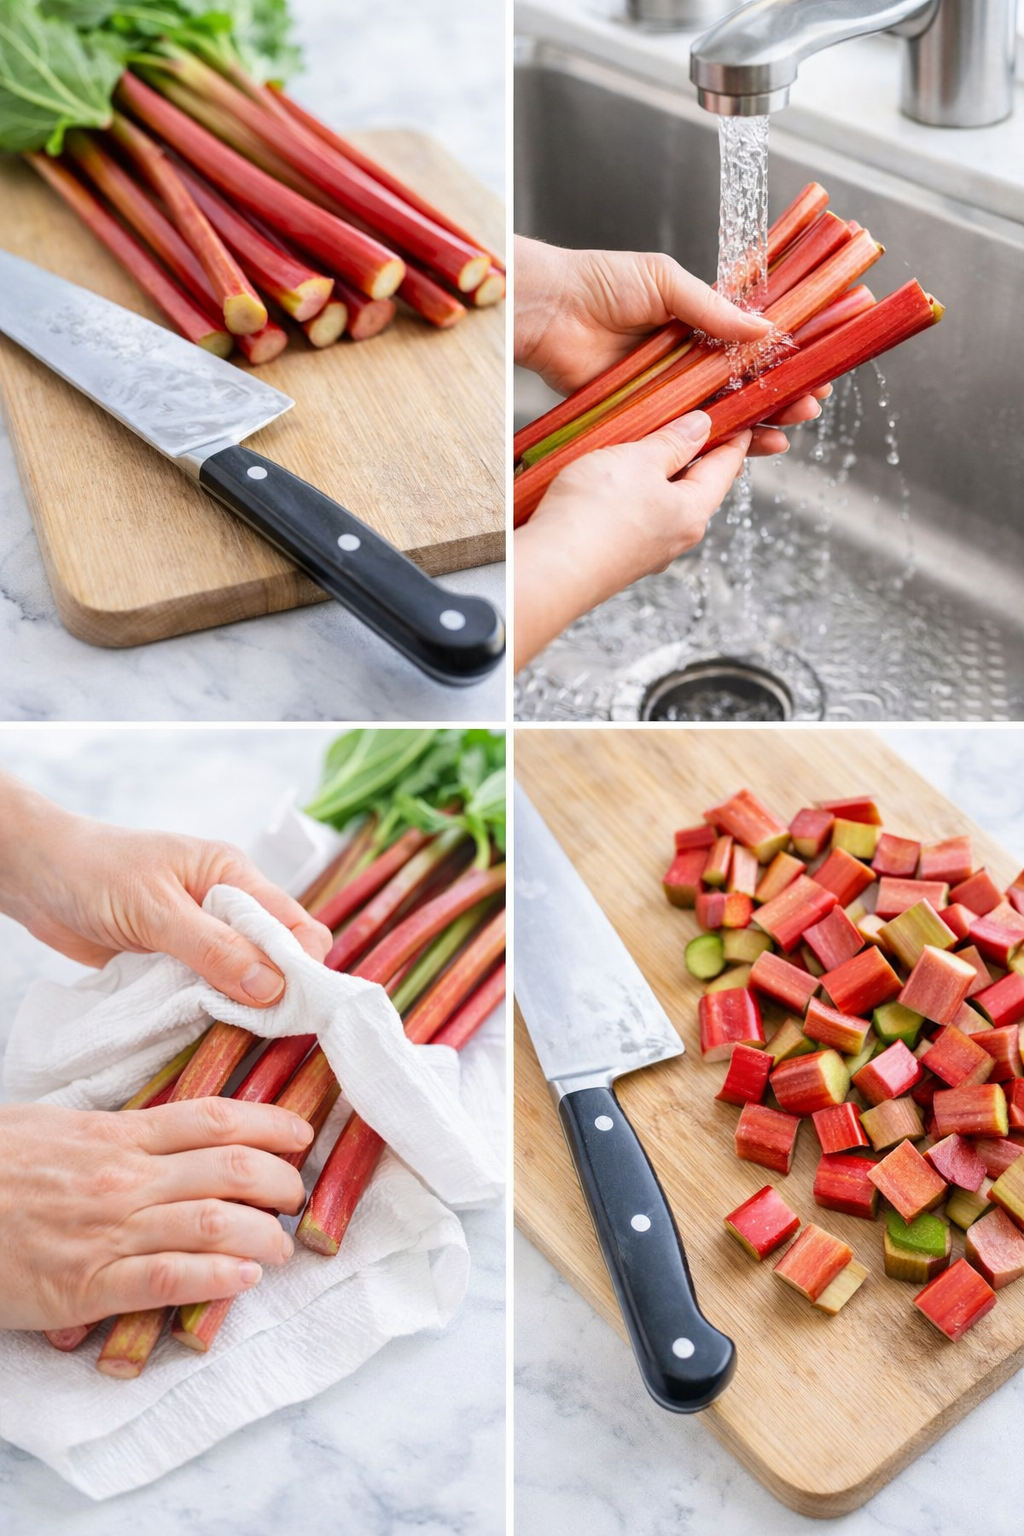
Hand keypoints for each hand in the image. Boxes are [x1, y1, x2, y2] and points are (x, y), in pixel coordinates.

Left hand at [0, 774, 331, 1006]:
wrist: (34, 877)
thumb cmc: (93, 872)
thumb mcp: (156, 909)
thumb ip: (214, 948)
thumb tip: (275, 988)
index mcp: (234, 875)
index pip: (295, 924)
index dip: (302, 966)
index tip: (292, 1009)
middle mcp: (225, 906)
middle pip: (275, 957)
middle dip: (272, 993)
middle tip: (255, 1029)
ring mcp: (200, 937)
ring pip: (241, 981)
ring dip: (234, 1008)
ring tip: (223, 1033)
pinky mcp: (174, 963)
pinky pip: (205, 994)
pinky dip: (203, 1013)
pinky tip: (196, 1029)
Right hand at [0, 1098, 312, 1328]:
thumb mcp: (60, 1127)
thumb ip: (118, 1130)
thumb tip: (165, 1134)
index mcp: (120, 1133)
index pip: (216, 1118)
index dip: (271, 1125)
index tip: (301, 1135)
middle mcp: (126, 1176)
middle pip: (232, 1168)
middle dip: (281, 1183)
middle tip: (296, 1197)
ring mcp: (110, 1230)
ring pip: (213, 1223)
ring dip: (263, 1236)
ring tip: (281, 1246)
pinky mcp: (87, 1285)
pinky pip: (168, 1279)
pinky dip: (215, 1279)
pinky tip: (244, 1279)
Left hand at [513, 237, 827, 431]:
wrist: (548, 310)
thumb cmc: (598, 283)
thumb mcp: (665, 280)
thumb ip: (713, 307)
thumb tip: (764, 327)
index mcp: (698, 320)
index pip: (752, 344)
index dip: (785, 358)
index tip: (815, 368)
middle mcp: (687, 358)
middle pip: (744, 385)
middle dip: (780, 397)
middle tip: (808, 406)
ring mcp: (668, 390)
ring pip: (721, 413)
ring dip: (756, 423)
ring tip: (785, 431)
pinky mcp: (645, 415)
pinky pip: (684, 433)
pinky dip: (713, 443)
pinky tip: (741, 446)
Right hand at [515, 412, 750, 668]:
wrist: (550, 571)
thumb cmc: (593, 515)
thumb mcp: (637, 460)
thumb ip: (672, 442)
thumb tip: (701, 427)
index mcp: (693, 512)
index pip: (725, 469)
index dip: (733, 440)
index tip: (738, 420)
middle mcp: (676, 539)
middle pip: (696, 489)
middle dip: (694, 458)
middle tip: (689, 427)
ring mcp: (647, 554)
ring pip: (664, 506)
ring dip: (658, 479)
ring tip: (645, 452)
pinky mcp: (618, 560)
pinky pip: (637, 520)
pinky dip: (634, 498)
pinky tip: (615, 487)